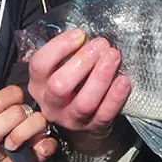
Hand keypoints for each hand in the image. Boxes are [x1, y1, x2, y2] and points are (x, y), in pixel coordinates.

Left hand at [0, 86, 55, 161]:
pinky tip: (35, 150)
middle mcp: (29, 113)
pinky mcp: (48, 145)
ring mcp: (41, 128)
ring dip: (19, 135)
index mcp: (14, 105)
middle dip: (2, 124)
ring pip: (38, 121)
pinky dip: (43, 147)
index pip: (13, 93)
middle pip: (20, 110)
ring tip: (9, 146)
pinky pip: (51, 142)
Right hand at [27, 29, 130, 148]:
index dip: (59, 47)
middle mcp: (50, 104)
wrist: (82, 121)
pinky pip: (104, 114)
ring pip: (84, 102)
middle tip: (101, 44)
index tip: (80, 34)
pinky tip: (123, 80)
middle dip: (82, 61)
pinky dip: (115, 97)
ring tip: (114, 56)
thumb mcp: (60, 69)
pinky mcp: (92, 128)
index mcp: (38, 84)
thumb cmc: (72, 83)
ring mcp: (70, 119)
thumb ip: (67, 53)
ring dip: (100, 77)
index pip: (40, 64)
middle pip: (60, 85)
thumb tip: (84, 33)